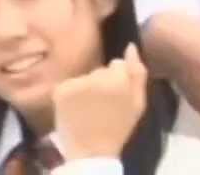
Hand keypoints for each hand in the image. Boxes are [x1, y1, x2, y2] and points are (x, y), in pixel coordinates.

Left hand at [53, 43, 148, 159]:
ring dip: (86, 89)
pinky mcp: (60, 91)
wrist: (91, 152)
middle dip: (101, 83)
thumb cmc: (119, 128)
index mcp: (119, 79)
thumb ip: (138, 73)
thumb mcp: (138, 102)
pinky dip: (70, 95)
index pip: (117, 65)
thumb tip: (130, 46)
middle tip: (102, 105)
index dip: (117, 81)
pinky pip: (68, 85)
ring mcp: (77, 83)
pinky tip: (75, 109)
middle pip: (100, 70)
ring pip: (84, 77)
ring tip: (88, 108)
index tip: (115, 98)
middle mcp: (97, 76)